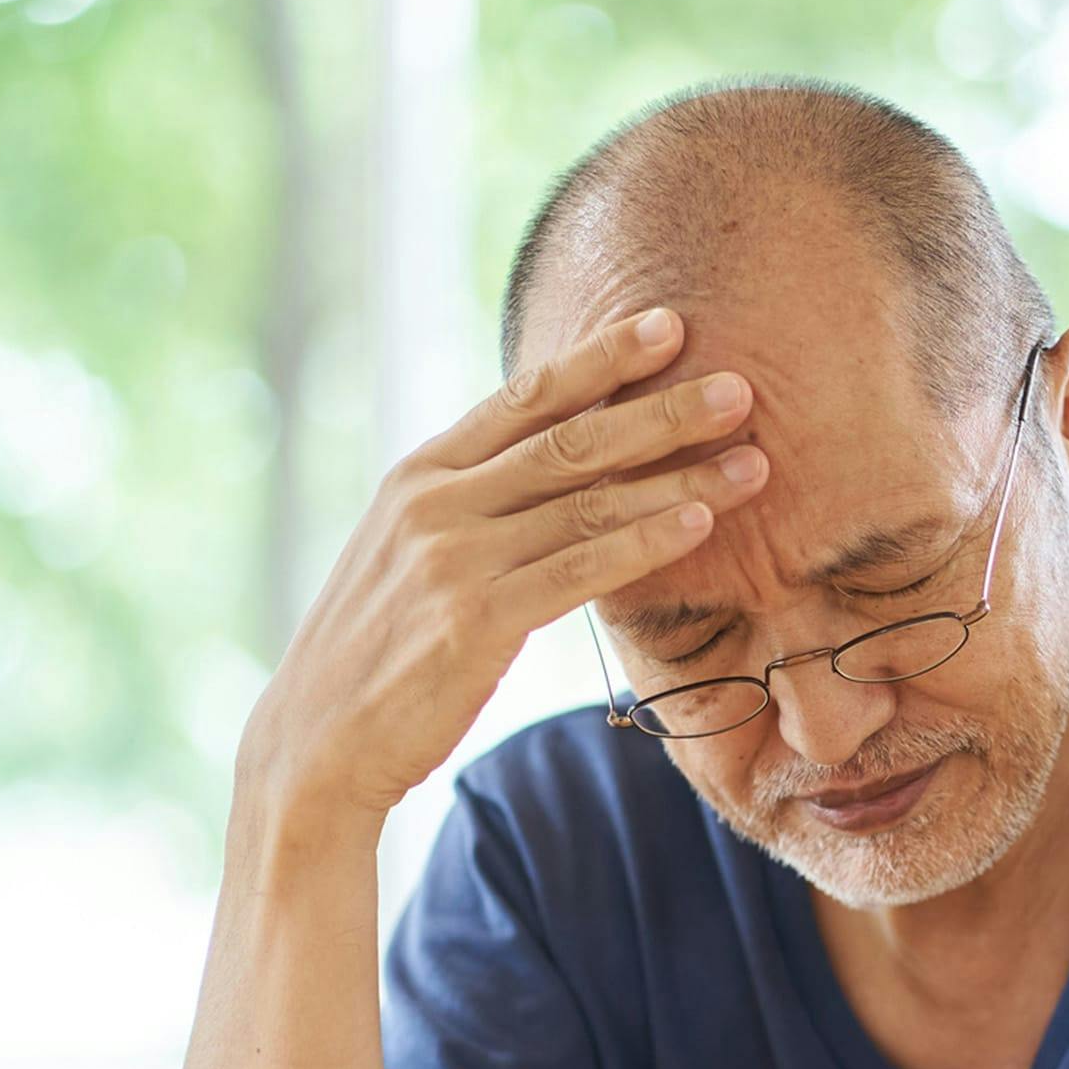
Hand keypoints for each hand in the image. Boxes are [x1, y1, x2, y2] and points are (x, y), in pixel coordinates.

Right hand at [237, 305, 768, 827]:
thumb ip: (478, 507)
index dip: (601, 359)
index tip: (668, 327)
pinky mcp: (474, 620)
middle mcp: (435, 502)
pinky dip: (644, 544)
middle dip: (661, 410)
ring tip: (752, 462)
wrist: (316, 741)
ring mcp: (453, 558)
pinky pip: (578, 571)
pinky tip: (699, 524)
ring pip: (587, 503)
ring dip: (679, 479)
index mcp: (422, 474)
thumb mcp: (415, 554)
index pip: (525, 398)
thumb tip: (555, 475)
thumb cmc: (382, 650)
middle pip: (570, 440)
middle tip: (739, 387)